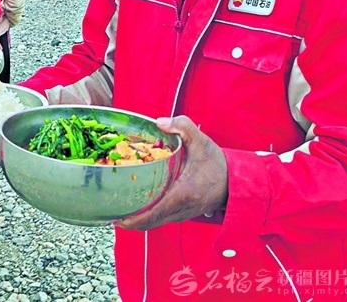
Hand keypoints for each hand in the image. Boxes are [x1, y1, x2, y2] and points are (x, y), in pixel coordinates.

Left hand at [117, 115, 227, 230]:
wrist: (236, 181)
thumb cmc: (217, 163)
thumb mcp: (201, 141)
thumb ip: (182, 127)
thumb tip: (159, 122)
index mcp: (183, 195)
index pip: (155, 214)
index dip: (134, 219)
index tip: (118, 218)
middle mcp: (182, 210)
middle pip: (150, 223)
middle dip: (129, 221)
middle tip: (110, 211)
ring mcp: (183, 215)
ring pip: (155, 223)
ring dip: (137, 219)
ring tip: (118, 208)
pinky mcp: (183, 214)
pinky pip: (161, 219)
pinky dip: (147, 216)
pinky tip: (135, 205)